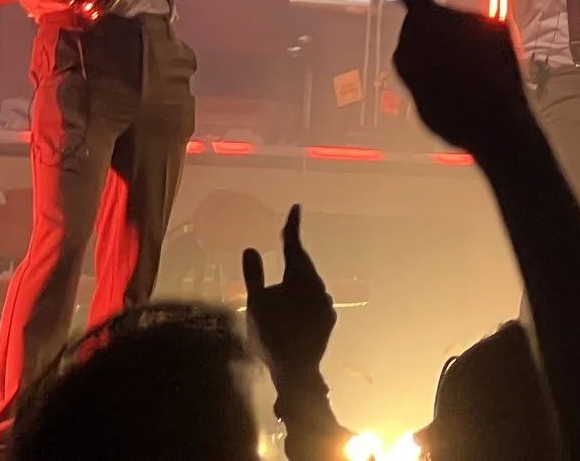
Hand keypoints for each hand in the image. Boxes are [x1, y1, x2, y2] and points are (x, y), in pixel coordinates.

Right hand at [243, 204, 336, 386]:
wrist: (295, 372)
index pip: (295, 246)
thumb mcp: (255, 304)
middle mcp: (319, 286)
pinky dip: (302, 296)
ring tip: (285, 276)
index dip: (293, 226)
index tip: (296, 207)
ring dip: (297, 277)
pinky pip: (314, 299)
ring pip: (310, 283)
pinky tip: (292, 304)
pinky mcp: (328, 319)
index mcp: (301, 278)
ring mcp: (326, 303)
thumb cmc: (270, 337)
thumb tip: (250, 248)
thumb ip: (254, 275)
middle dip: (293, 253)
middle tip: (288, 238)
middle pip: (304, 265)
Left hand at [386, 0, 533, 157]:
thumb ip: (469, 19)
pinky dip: (440, 77)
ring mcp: (407, 69)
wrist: (492, 122)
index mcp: (429, 17)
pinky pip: (425, 74)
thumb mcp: (494, 30)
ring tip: (472, 71)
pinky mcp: (410, 92)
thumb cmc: (496, 72)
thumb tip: (460, 26)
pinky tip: (463, 88)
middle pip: (423, 23)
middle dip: (442, 30)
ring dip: (442, 55)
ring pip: (423, 50)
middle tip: (473, 48)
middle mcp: (409, 41)